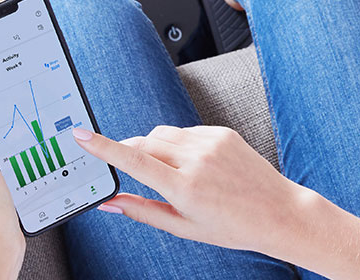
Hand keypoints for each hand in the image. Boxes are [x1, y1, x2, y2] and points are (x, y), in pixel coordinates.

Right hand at [72, 125, 317, 254]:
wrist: (278, 212)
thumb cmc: (232, 227)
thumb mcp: (184, 228)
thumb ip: (143, 211)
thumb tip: (110, 202)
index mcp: (185, 187)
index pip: (135, 161)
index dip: (104, 147)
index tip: (81, 135)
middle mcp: (197, 159)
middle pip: (145, 143)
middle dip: (132, 152)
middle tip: (132, 169)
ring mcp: (211, 142)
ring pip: (163, 134)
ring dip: (156, 148)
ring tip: (173, 173)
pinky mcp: (222, 132)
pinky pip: (187, 132)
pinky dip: (180, 145)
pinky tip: (197, 165)